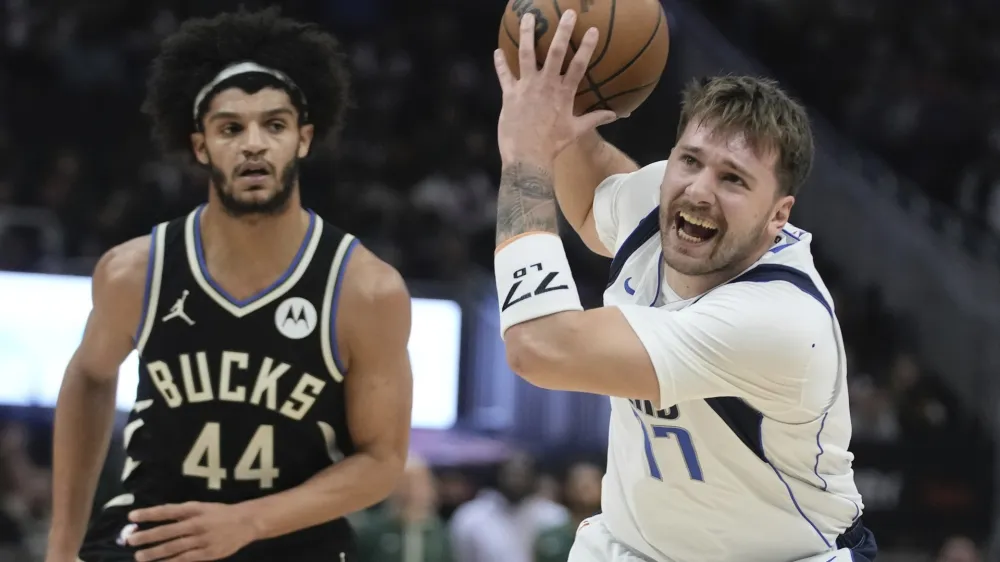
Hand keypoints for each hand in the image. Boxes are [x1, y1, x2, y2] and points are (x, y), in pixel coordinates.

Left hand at [126, 502, 257, 560]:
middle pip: (167, 531)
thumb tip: (158, 519)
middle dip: (146, 536)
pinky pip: (185, 559)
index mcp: (194, 509)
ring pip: (173, 547)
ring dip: (154, 552)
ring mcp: (201, 540)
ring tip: (139, 556)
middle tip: (130, 540)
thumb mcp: (202, 508)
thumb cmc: (220, 514)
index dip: (149, 514)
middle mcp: (196, 523)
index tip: (131, 516)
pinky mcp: (207, 553)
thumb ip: (183, 514)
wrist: (247, 522)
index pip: (167, 511)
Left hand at [494, 10, 617, 166]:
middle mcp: (546, 85)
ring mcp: (526, 88)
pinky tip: (497, 51)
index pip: (579, 65)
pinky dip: (500, 63)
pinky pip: (504, 74)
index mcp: (563, 93)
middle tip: (568, 13)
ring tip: (528, 17)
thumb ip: (594, 119)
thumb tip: (615, 115)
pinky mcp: (509, 94)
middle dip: (562, 31)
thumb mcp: (576, 131)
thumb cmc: (553, 145)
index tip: (593, 30)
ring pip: (526, 54)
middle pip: (555, 52)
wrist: (528, 157)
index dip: (586, 46)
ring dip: (526, 34)